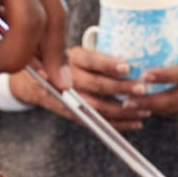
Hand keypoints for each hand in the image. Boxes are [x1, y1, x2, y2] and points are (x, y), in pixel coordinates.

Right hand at [11, 44, 149, 130]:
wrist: (32, 82)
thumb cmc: (64, 62)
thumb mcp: (75, 52)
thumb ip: (95, 56)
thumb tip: (133, 57)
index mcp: (70, 57)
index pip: (90, 60)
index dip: (108, 64)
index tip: (127, 67)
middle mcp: (67, 76)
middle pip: (96, 85)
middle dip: (121, 88)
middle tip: (141, 89)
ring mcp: (68, 97)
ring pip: (97, 107)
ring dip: (123, 111)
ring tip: (145, 110)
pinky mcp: (70, 113)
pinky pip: (95, 121)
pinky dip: (117, 124)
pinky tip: (135, 123)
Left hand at [137, 36, 177, 116]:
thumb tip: (154, 39)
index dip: (161, 76)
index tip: (143, 75)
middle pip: (172, 99)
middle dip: (148, 102)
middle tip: (127, 99)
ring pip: (172, 108)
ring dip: (150, 108)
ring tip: (129, 105)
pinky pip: (177, 109)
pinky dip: (161, 109)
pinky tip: (145, 106)